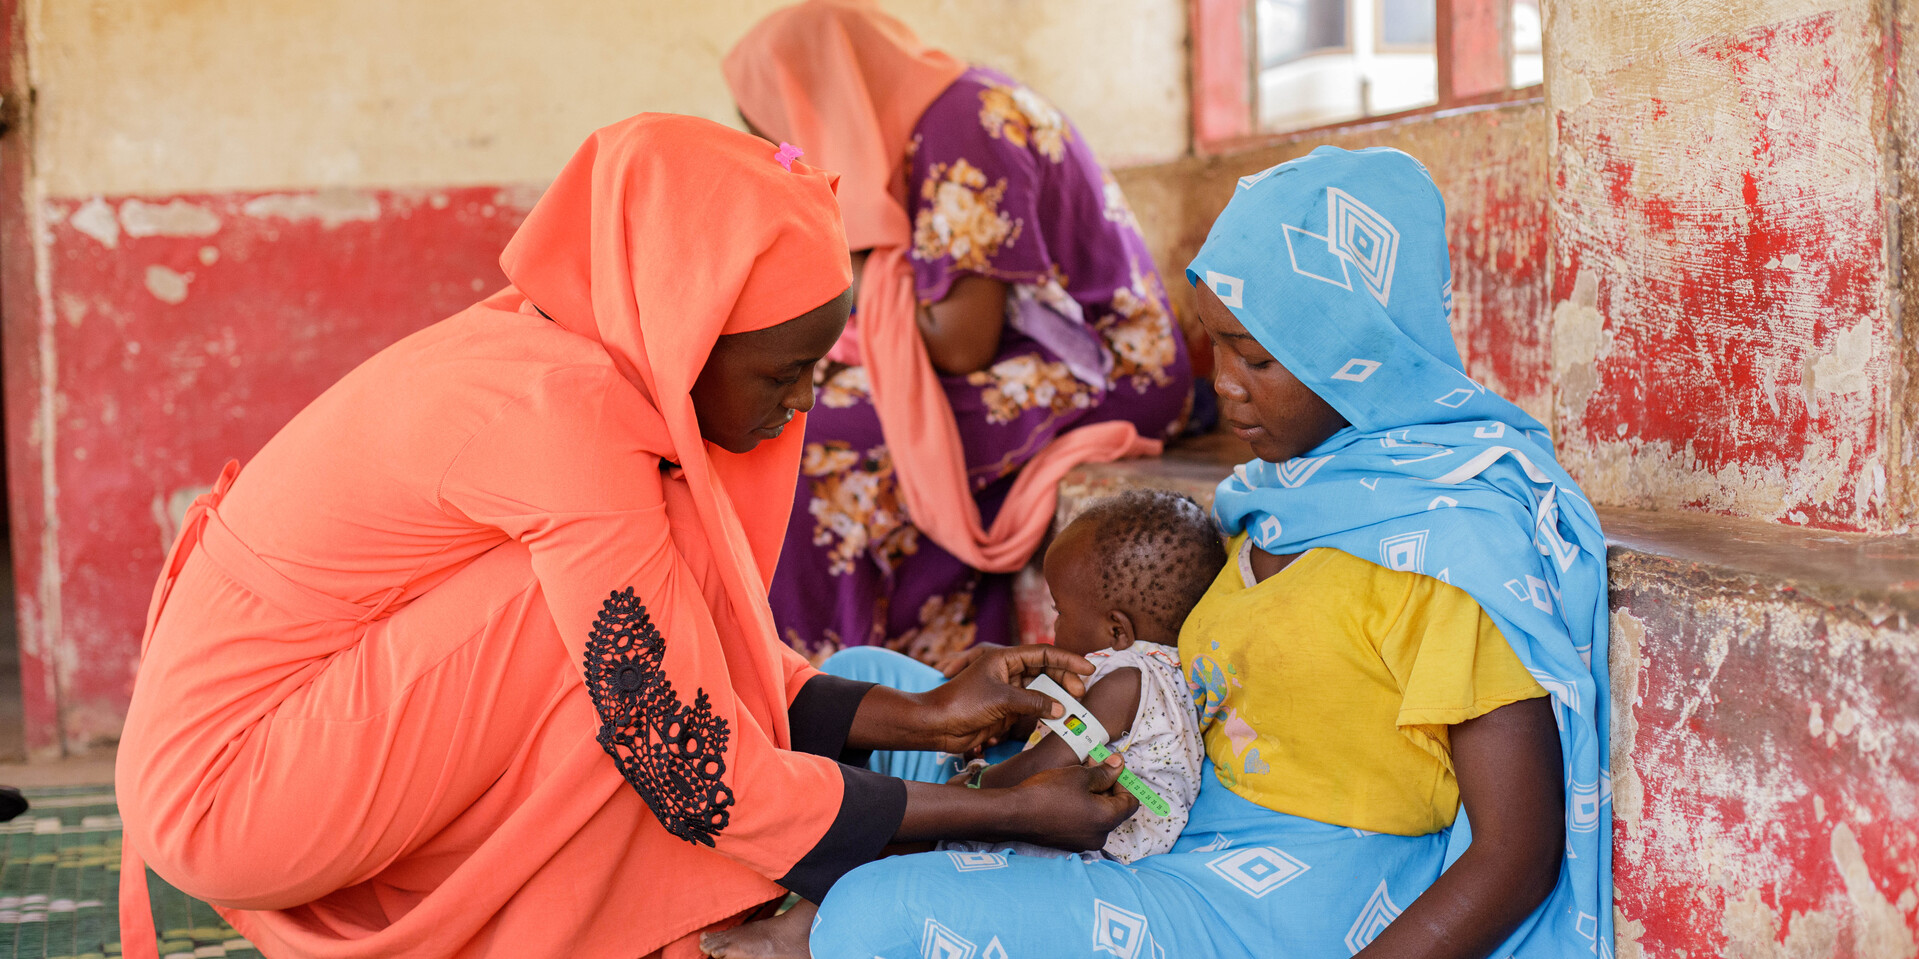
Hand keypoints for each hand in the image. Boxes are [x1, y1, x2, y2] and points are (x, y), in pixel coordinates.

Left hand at [918, 645, 1094, 754]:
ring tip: (1073, 708)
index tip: (1088, 668)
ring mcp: (1008, 691)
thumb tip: (1061, 708)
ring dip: (1057, 698)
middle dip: (1065, 680)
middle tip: (1080, 693)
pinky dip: (1046, 712)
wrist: (937, 725)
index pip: (1043, 653)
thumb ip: (1034, 702)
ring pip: (1041, 690)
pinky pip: (1033, 708)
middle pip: (1045, 671)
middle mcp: (1009, 671)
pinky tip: (1057, 719)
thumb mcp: (1002, 699)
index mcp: (1005, 658)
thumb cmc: (963, 703)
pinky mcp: (1006, 709)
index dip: (1067, 660)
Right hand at [1006, 755, 1137, 850]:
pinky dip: (1082, 810)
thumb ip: (1104, 772)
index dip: (1124, 782)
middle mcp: (1099, 836)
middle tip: (1092, 766)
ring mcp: (1083, 842)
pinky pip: (1084, 824)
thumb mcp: (1079, 775)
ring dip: (1094, 797)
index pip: (1130, 802)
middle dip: (1107, 787)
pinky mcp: (1069, 843)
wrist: (1014, 814)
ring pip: (1098, 817)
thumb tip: (1119, 765)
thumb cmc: (1048, 792)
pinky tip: (1067, 795)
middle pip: (1114, 810)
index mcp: (1107, 819)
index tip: (1110, 768)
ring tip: (1077, 778)